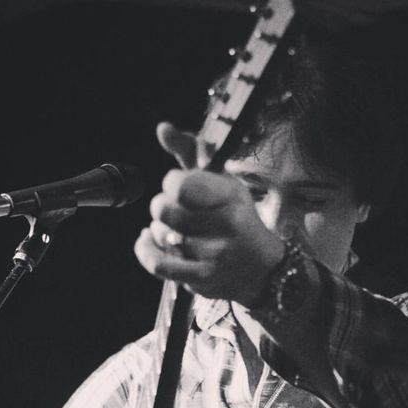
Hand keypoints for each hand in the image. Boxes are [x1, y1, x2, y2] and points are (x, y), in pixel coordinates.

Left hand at [134, 122, 283, 306]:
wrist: (262, 269)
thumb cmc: (235, 219)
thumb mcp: (221, 181)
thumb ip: (191, 151)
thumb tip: (162, 128)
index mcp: (231, 196)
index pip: (180, 184)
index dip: (172, 184)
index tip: (181, 189)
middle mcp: (226, 226)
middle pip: (164, 209)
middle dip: (163, 206)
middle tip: (176, 210)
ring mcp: (215, 256)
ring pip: (161, 234)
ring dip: (159, 229)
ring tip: (172, 229)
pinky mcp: (203, 280)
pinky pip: (159, 265)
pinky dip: (145, 249)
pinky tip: (148, 240)